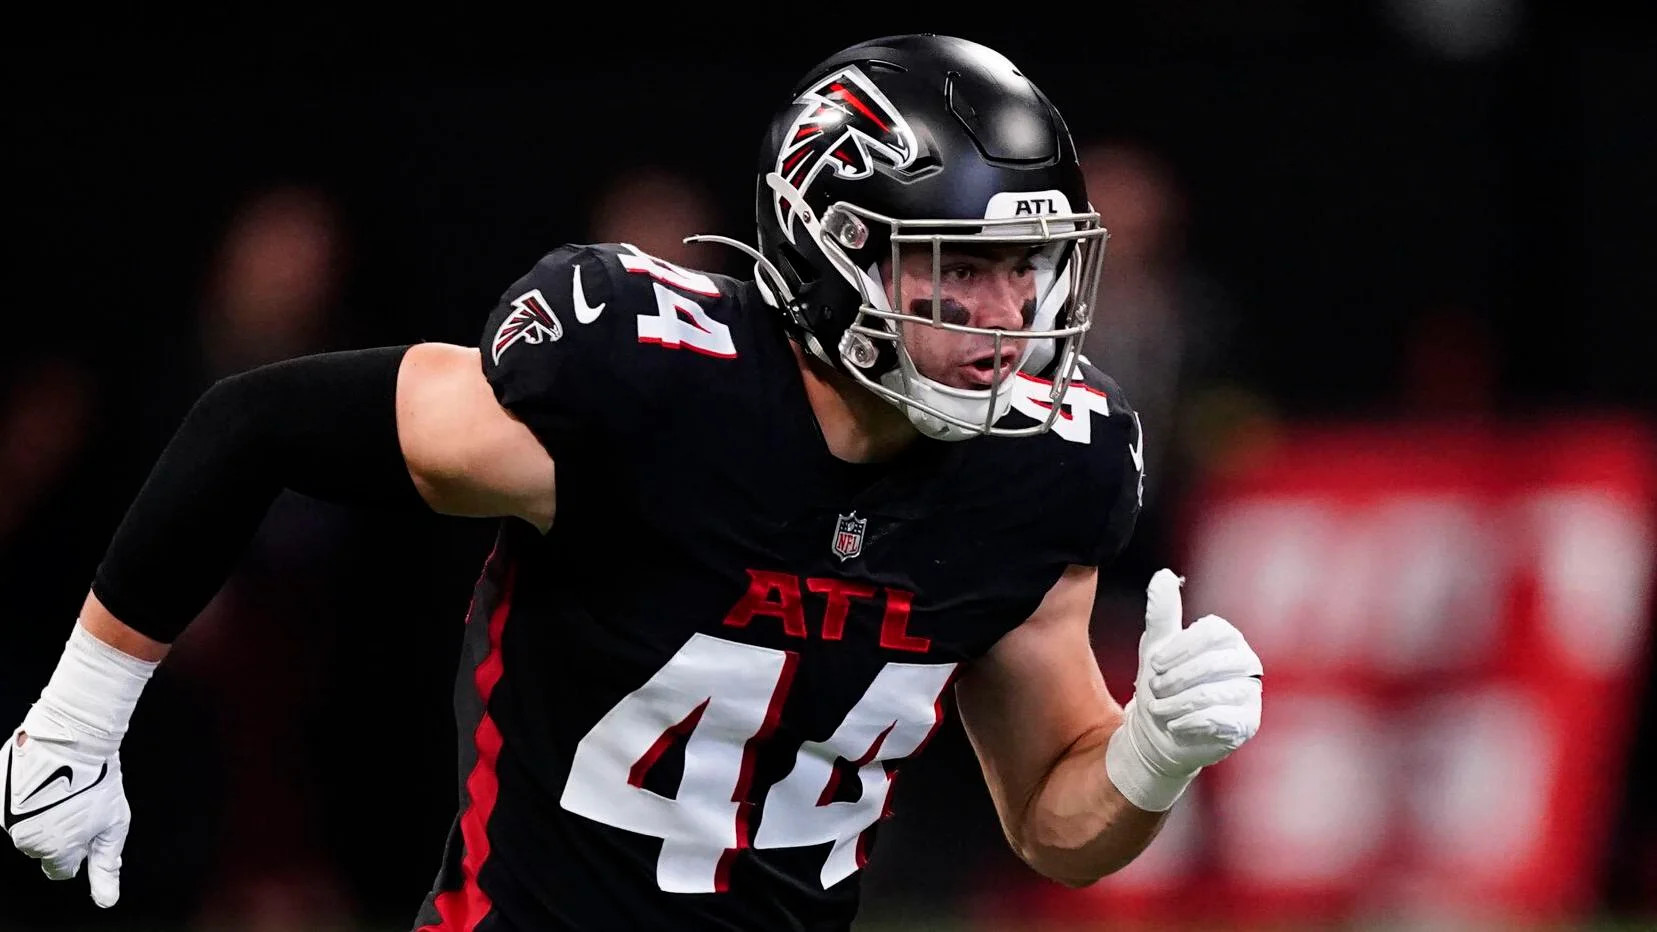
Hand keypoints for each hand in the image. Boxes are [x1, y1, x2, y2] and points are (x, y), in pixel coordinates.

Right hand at [5, 705, 130, 907]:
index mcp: (56, 851)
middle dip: (59, 831)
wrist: (74, 738)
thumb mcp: (114, 825)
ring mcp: (7, 818)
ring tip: (61, 788)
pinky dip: (26, 796)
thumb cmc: (99, 780)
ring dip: (41, 813)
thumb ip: (106, 865)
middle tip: (77, 801)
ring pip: (26, 827)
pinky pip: (11, 806)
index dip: (78, 850)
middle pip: (43, 847)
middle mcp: (26, 840)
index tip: (87, 826)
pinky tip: (44, 779)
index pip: (61, 869)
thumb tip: (106, 901)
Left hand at [1105, 568, 1262, 810]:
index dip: (1181, 648)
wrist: (1158, 733)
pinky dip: (1192, 723)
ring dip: (1179, 703)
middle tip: (1155, 689)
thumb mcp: (1156, 646)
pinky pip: (1223, 720)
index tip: (1155, 664)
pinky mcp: (1247, 723)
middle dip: (1177, 678)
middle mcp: (1245, 663)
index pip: (1213, 631)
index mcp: (1226, 639)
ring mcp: (1249, 694)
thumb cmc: (1161, 685)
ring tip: (1160, 709)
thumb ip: (1162, 612)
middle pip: (1215, 662)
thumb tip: (1164, 575)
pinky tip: (1175, 725)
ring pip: (1216, 693)